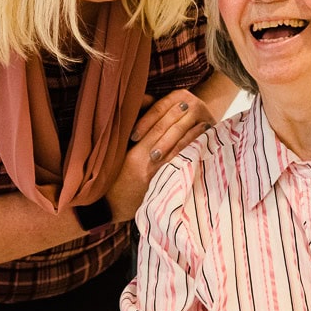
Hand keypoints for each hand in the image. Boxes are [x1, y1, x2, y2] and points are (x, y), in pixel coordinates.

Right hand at [106, 89, 214, 221]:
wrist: (107, 208)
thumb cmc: (111, 178)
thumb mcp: (117, 156)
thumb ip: (132, 137)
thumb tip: (145, 112)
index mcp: (134, 154)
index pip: (155, 128)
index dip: (169, 114)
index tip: (180, 102)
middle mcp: (146, 164)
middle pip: (168, 136)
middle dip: (181, 120)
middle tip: (193, 106)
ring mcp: (156, 176)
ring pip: (177, 151)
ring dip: (191, 136)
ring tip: (203, 123)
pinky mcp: (162, 187)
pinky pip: (179, 167)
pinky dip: (190, 155)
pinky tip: (200, 146)